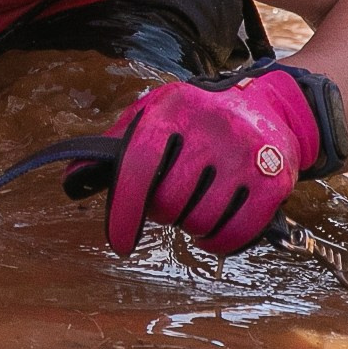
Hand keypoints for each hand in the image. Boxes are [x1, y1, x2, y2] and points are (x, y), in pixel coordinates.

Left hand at [74, 66, 324, 255]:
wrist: (273, 107)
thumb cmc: (199, 117)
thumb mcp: (157, 113)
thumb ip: (116, 143)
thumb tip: (74, 178)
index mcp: (175, 110)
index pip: (138, 166)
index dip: (123, 210)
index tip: (119, 241)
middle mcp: (212, 129)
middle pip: (169, 202)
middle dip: (163, 212)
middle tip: (171, 201)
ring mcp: (246, 156)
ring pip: (200, 221)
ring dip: (191, 226)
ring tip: (195, 206)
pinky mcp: (273, 181)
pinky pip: (234, 233)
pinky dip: (217, 241)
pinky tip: (213, 229)